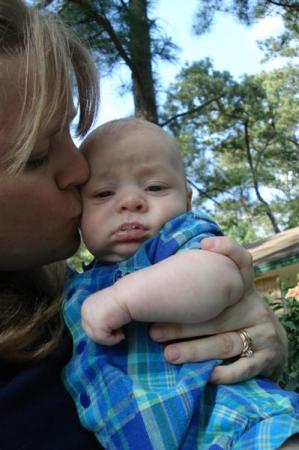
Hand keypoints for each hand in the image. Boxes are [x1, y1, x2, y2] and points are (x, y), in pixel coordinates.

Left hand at [81, 285, 130, 344]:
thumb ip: (99, 317)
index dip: (102, 329)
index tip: (115, 328)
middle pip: (90, 332)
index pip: (89, 325)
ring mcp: (89, 318)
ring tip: (121, 332)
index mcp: (86, 306)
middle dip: (105, 335)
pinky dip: (113, 340)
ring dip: (110, 338)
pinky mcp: (96, 324)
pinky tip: (122, 334)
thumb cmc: (121, 301)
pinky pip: (102, 339)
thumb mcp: (105, 309)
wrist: (128, 295)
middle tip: (119, 331)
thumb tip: (101, 331)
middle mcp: (85, 311)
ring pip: (96, 337)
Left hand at [149, 236, 287, 383]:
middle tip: (154, 330)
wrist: (271, 343)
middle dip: (184, 324)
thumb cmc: (234, 314)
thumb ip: (204, 287)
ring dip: (195, 349)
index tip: (205, 244)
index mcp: (243, 288)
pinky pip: (244, 367)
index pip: (242, 261)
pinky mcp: (266, 358)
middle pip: (219, 313)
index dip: (228, 249)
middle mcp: (253, 307)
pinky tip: (205, 375)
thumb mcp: (226, 296)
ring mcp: (262, 333)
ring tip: (169, 354)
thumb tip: (161, 274)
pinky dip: (224, 373)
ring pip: (226, 341)